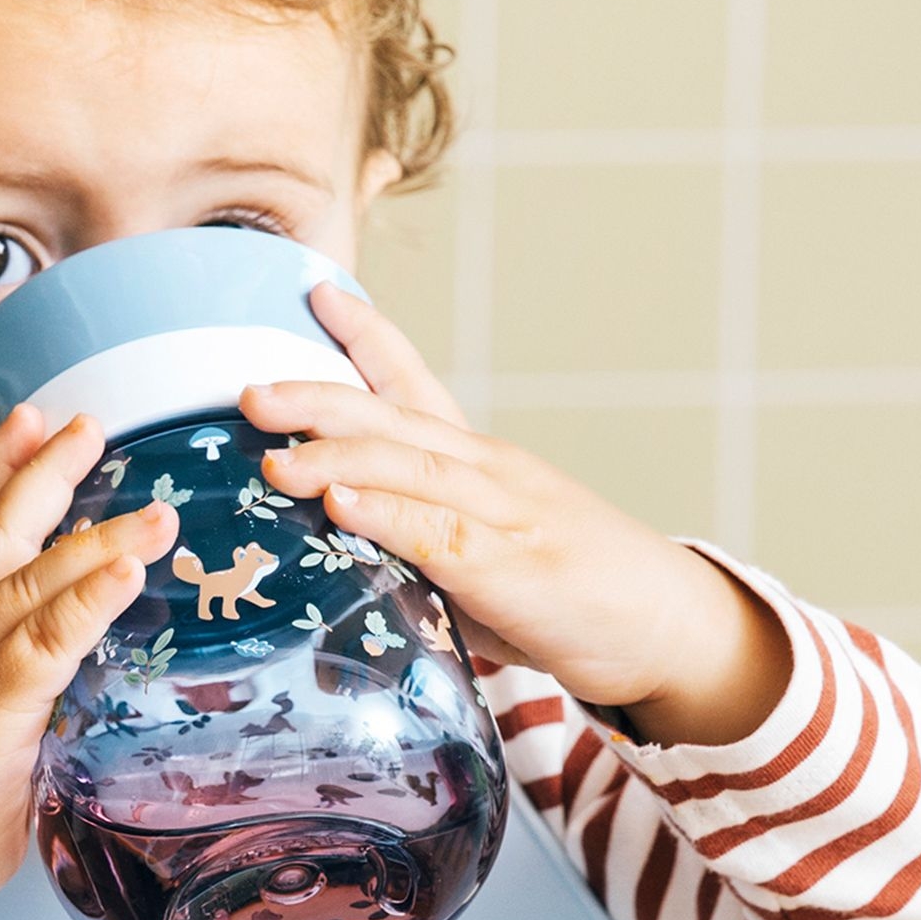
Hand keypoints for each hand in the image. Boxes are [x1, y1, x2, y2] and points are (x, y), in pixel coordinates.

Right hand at [0, 404, 179, 916]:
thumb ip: (3, 649)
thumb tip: (72, 622)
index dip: (2, 467)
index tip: (34, 416)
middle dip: (48, 473)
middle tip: (92, 424)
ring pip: (33, 582)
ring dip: (99, 538)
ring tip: (156, 510)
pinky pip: (43, 645)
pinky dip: (88, 604)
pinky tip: (125, 573)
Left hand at [238, 279, 792, 746]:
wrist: (670, 627)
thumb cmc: (567, 595)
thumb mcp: (481, 556)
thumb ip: (414, 546)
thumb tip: (338, 556)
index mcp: (478, 463)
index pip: (415, 383)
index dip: (366, 337)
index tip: (316, 291)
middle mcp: (489, 472)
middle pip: (393, 420)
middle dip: (317, 400)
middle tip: (250, 392)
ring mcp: (506, 515)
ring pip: (412, 469)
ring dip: (338, 457)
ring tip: (275, 451)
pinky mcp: (517, 571)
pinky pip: (442, 537)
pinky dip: (388, 517)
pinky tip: (342, 506)